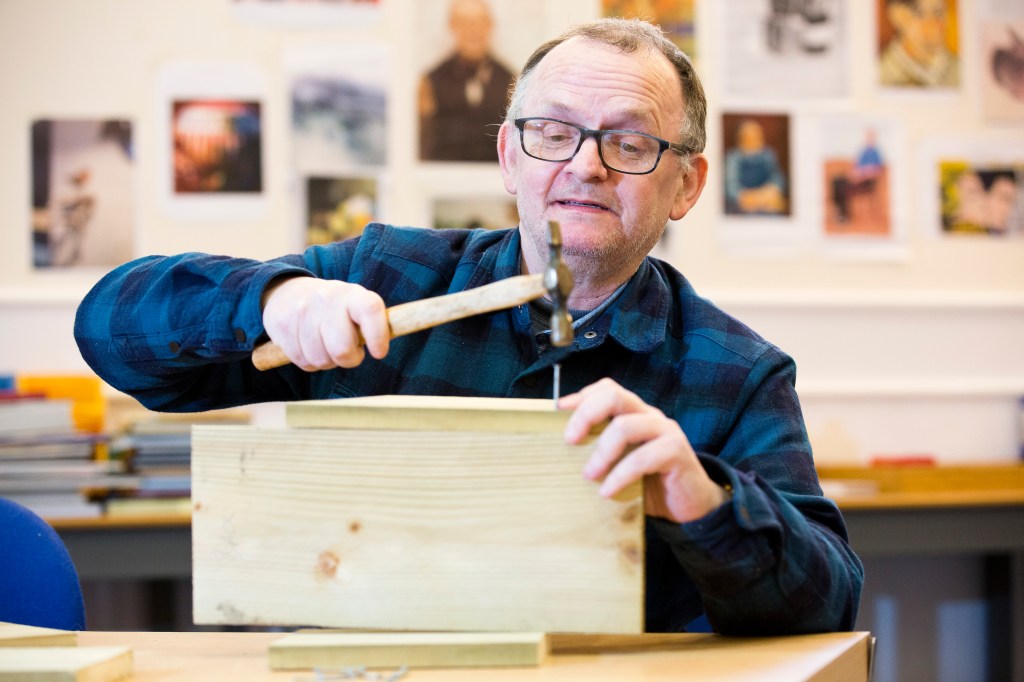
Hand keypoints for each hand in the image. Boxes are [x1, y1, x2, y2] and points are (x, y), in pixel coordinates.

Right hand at [261, 276, 389, 370]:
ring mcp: (302, 312)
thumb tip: (384, 347)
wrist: (287, 292)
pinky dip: (309, 362)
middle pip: (341, 349)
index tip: (379, 353)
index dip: (377, 335)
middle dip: (349, 359)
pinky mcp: (281, 326)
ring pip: (320, 359)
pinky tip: (309, 346)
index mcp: (353, 294)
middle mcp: (327, 299)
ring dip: (327, 361)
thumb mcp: (356, 306)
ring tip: (327, 346)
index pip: (370, 310)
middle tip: (349, 353)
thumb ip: (372, 323)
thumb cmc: (335, 309)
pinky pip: (302, 361)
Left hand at [560, 378, 730, 523]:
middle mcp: (650, 416)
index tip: (557, 410)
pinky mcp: (677, 452)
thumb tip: (559, 454)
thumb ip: (601, 452)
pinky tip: (607, 492)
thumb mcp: (620, 464)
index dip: (582, 396)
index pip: (608, 389)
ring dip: (602, 452)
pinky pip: (644, 458)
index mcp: (635, 414)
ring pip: (626, 425)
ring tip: (588, 475)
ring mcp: (665, 431)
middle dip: (586, 415)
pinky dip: (621, 475)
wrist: (690, 506)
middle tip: (570, 441)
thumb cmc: (650, 483)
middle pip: (615, 395)